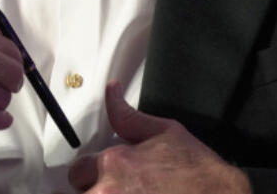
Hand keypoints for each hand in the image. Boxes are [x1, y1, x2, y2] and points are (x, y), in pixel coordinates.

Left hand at [67, 81, 250, 193]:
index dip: (90, 172)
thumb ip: (127, 116)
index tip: (104, 176)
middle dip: (96, 191)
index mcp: (115, 164)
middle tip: (122, 188)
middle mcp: (110, 192)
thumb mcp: (164, 132)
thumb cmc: (198, 172)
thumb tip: (111, 93)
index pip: (78, 171)